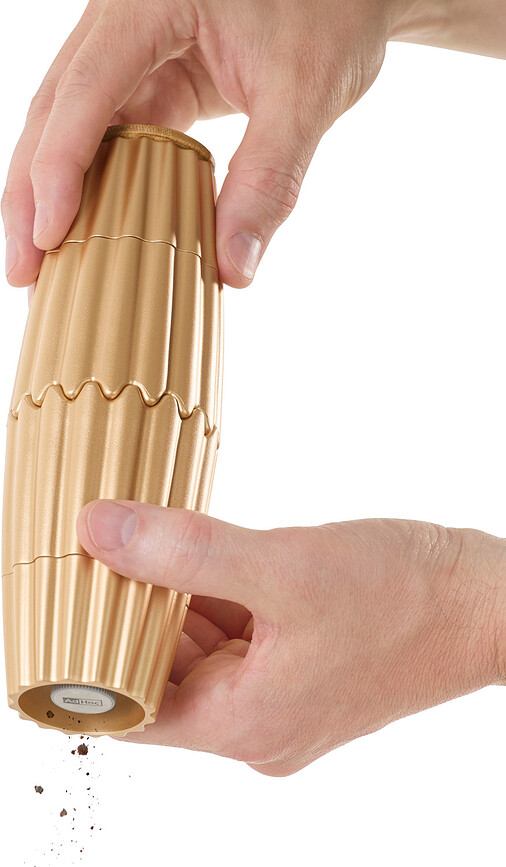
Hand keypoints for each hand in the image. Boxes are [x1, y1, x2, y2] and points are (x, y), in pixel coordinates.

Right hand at [3, 0, 400, 291]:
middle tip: (22, 269)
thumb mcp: (306, 96)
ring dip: (55, 192)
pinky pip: (111, 129)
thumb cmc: (334, 12)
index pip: (85, 88)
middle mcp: (126, 16)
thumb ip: (269, 181)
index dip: (59, 168)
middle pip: (55, 107)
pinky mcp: (153, 73)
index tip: (48, 238)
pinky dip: (98, 181)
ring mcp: (134, 44)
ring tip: (41, 261)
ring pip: (73, 122)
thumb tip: (233, 272)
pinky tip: (89, 227)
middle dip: (32, 191)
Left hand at [76, 500, 504, 775]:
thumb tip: (100, 531)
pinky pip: (238, 637)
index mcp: (246, 723)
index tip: (72, 595)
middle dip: (132, 613)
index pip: (132, 709)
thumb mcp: (281, 568)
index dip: (91, 653)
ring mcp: (283, 695)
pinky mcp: (302, 666)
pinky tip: (203, 556)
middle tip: (108, 550)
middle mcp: (259, 724)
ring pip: (200, 652)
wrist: (483, 601)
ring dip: (174, 601)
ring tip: (151, 544)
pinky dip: (214, 598)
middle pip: (164, 676)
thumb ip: (183, 553)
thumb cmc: (403, 597)